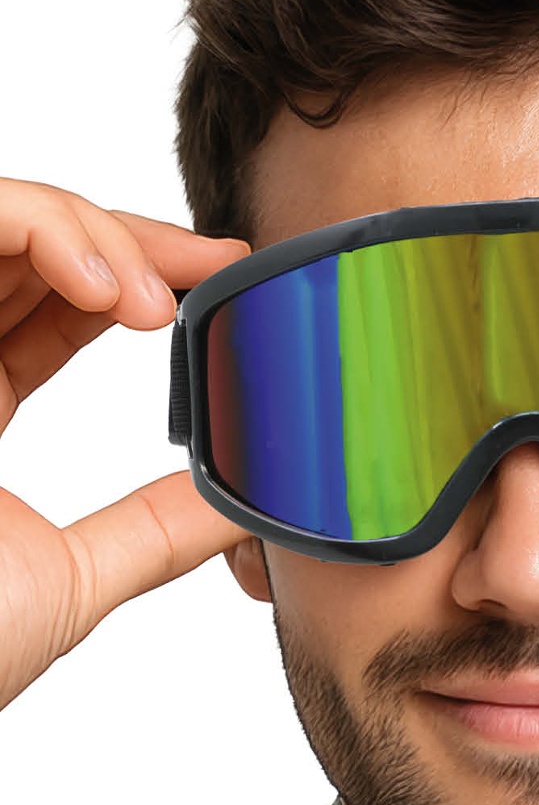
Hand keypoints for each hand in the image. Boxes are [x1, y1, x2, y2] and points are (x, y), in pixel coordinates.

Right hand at [0, 178, 250, 711]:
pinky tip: (104, 286)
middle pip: (29, 242)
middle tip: (214, 265)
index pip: (57, 301)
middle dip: (132, 237)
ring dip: (89, 228)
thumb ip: (155, 531)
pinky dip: (34, 226)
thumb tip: (242, 504)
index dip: (142, 274)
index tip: (224, 279)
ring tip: (153, 299)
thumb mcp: (74, 578)